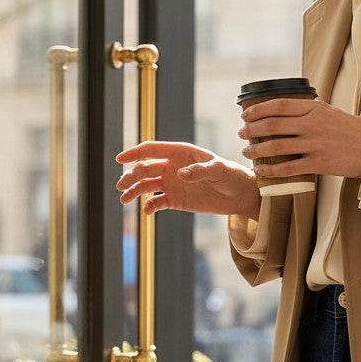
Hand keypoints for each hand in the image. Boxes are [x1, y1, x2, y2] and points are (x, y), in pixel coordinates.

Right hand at [116, 141, 259, 219]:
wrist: (240, 195)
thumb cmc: (231, 175)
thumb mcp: (219, 170)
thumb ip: (200, 170)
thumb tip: (180, 174)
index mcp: (180, 153)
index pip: (153, 150)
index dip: (135, 153)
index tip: (120, 159)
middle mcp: (172, 167)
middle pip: (145, 168)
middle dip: (131, 176)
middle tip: (121, 186)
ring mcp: (172, 183)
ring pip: (146, 185)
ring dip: (133, 191)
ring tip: (123, 199)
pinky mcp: (176, 200)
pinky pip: (157, 202)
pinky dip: (150, 206)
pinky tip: (147, 211)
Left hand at [239, 98, 360, 179]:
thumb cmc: (352, 131)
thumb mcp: (330, 112)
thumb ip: (308, 111)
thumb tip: (284, 112)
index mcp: (314, 108)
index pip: (278, 105)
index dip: (257, 110)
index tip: (245, 116)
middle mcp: (313, 124)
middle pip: (272, 125)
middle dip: (252, 130)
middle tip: (242, 134)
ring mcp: (316, 144)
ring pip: (277, 146)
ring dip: (257, 150)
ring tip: (247, 152)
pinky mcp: (320, 164)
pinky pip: (289, 168)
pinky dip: (271, 170)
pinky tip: (261, 170)